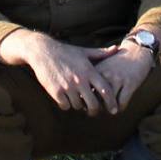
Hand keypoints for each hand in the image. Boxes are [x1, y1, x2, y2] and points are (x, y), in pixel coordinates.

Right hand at [0, 31, 117, 113]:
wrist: (42, 51)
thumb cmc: (65, 52)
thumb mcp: (84, 52)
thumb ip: (102, 53)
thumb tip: (117, 48)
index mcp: (88, 71)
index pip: (105, 90)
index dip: (111, 102)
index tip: (114, 109)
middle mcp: (80, 80)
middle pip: (93, 104)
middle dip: (94, 110)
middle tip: (93, 111)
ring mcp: (67, 86)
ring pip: (78, 106)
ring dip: (78, 105)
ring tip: (76, 99)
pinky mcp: (56, 91)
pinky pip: (65, 106)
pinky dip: (66, 104)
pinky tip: (65, 98)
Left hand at [92, 42, 155, 113]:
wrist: (137, 51)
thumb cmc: (118, 61)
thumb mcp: (103, 65)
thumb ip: (93, 78)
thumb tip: (83, 95)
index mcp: (97, 70)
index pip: (86, 90)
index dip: (87, 100)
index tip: (89, 104)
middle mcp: (106, 75)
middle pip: (96, 98)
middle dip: (97, 107)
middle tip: (99, 111)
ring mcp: (118, 79)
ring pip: (109, 102)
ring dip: (109, 109)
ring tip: (110, 110)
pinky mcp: (130, 83)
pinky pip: (122, 102)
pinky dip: (121, 107)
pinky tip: (121, 106)